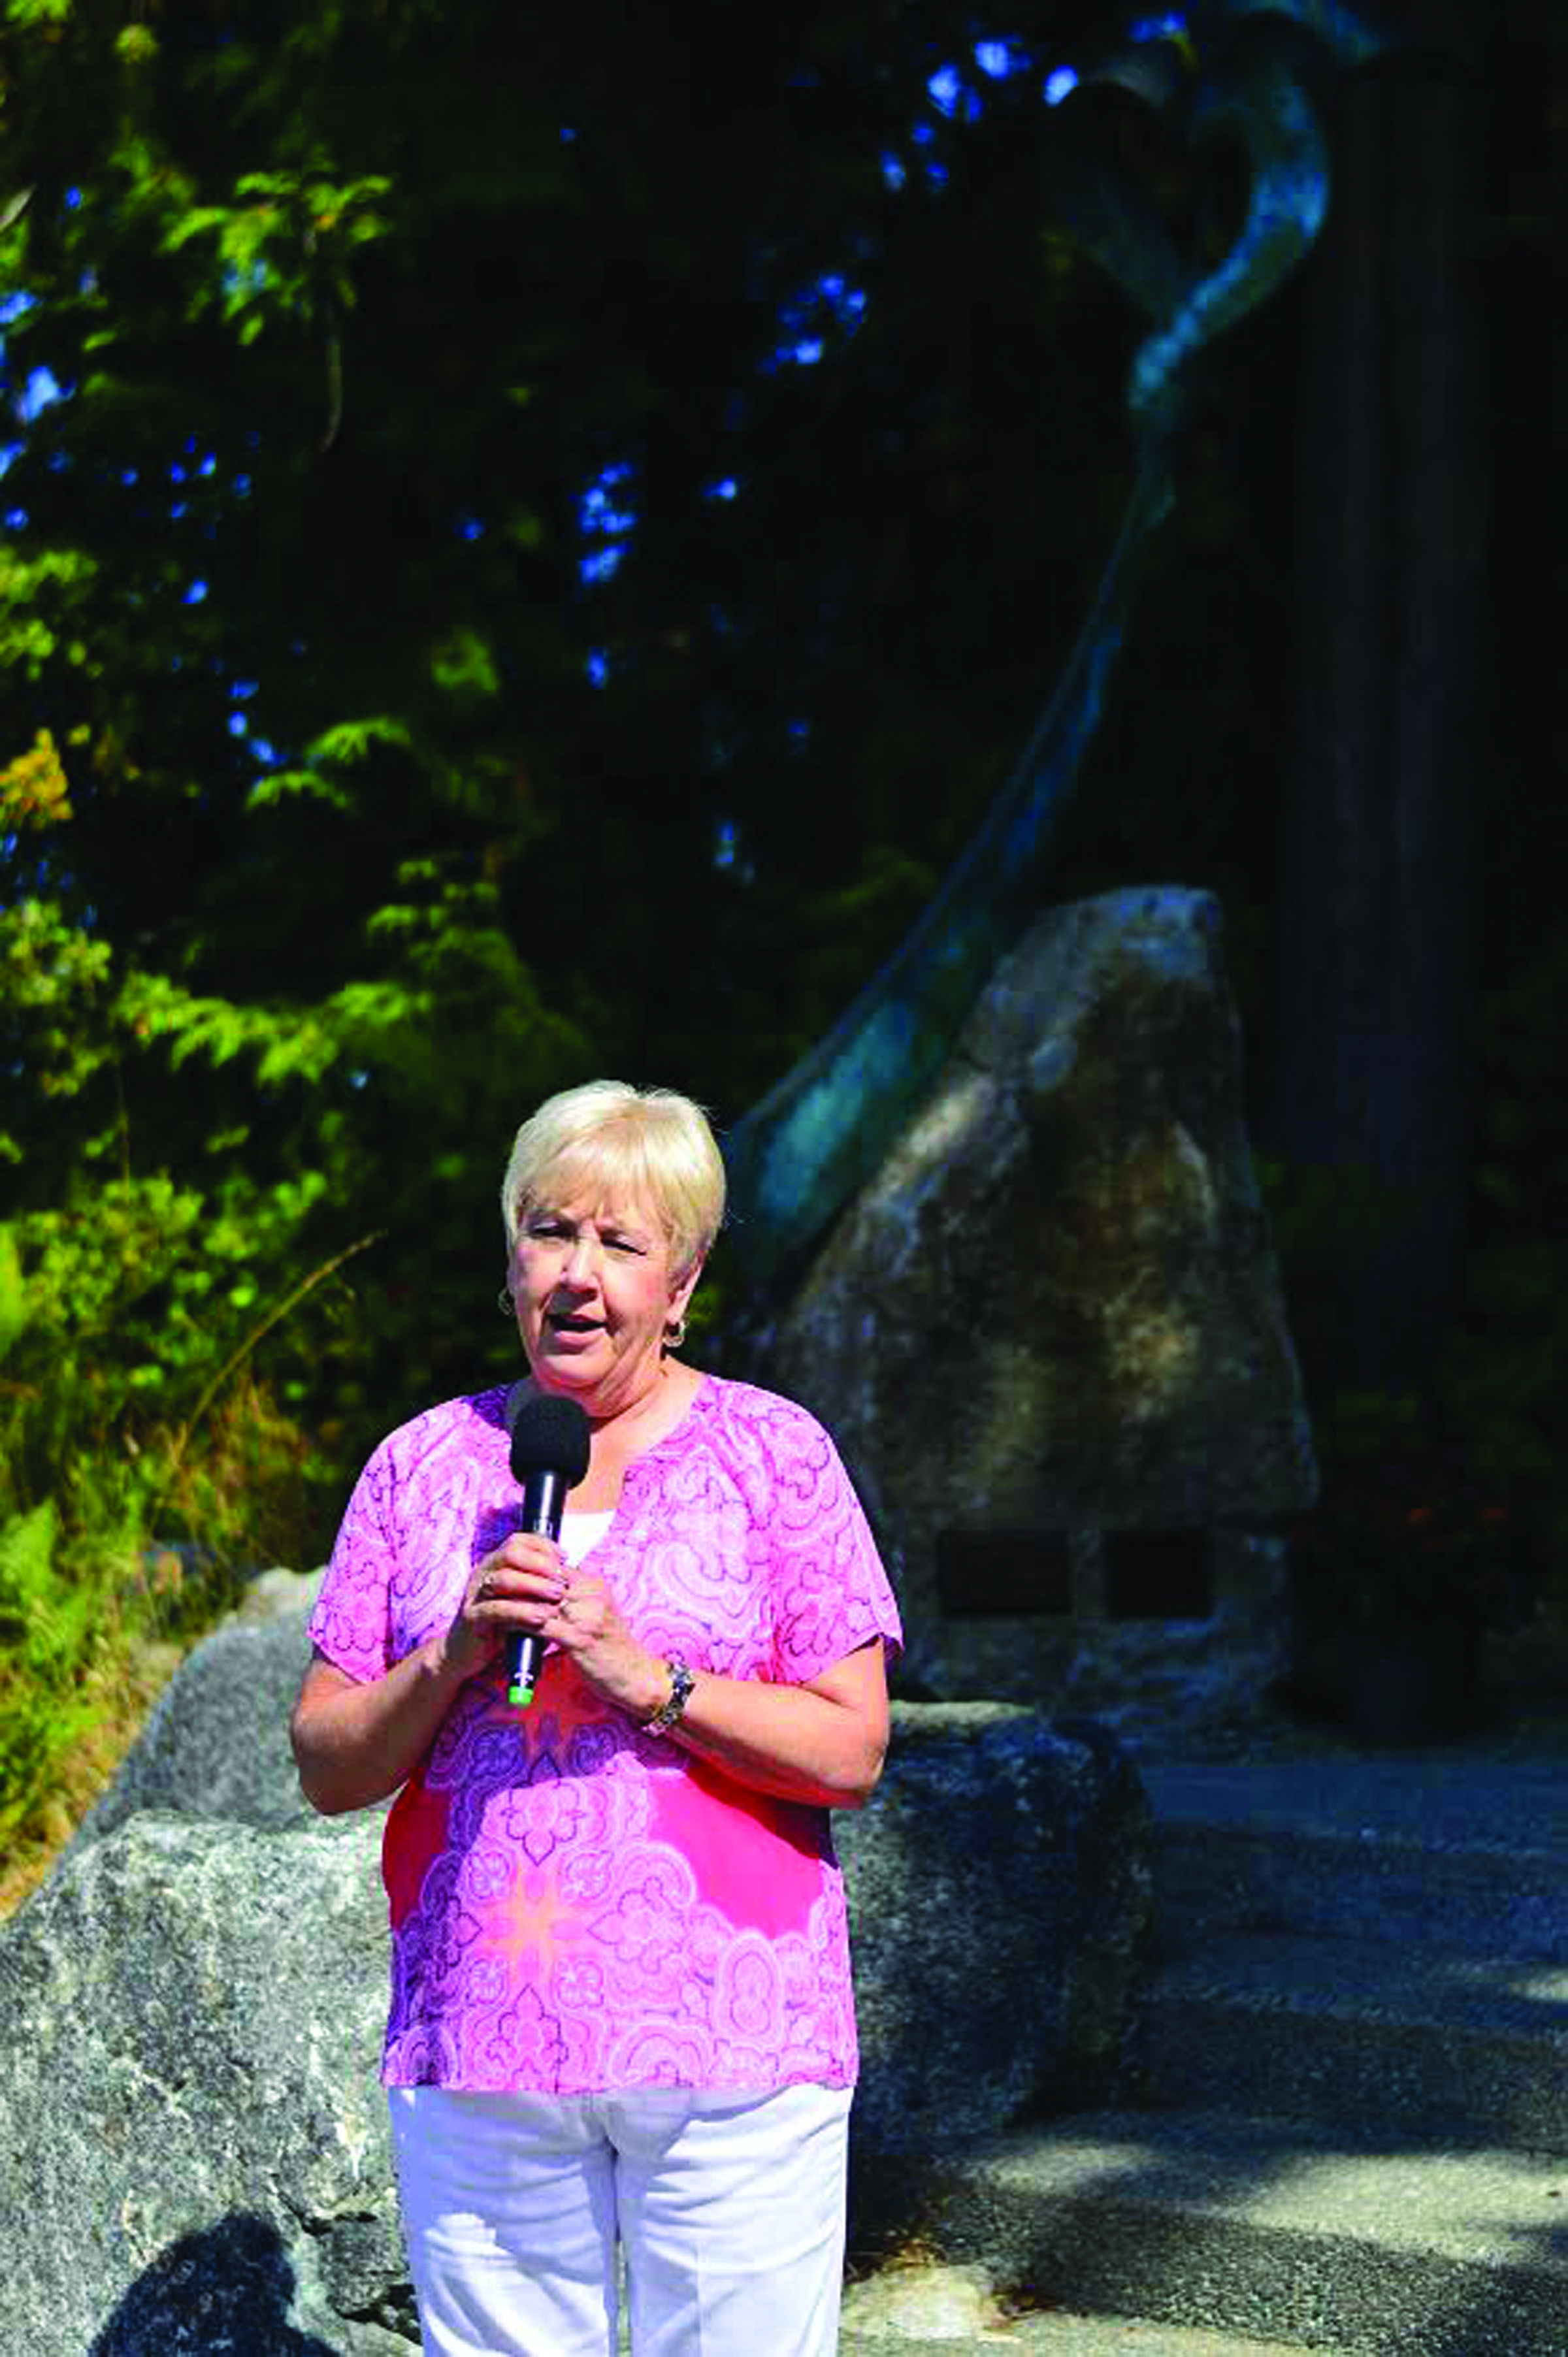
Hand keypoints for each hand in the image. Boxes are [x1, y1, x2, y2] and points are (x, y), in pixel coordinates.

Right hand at [442, 1532, 565, 1683]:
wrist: (467, 1653)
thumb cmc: (501, 1625)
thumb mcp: (522, 1601)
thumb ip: (539, 1587)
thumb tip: (570, 1577)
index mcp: (495, 1564)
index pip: (518, 1541)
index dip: (543, 1545)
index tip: (565, 1558)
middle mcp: (483, 1573)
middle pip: (511, 1553)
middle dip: (542, 1564)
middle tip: (563, 1580)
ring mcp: (475, 1594)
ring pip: (504, 1579)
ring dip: (536, 1586)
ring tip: (558, 1596)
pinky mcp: (472, 1618)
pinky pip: (497, 1609)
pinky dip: (522, 1612)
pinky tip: (542, 1617)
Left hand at [449, 1539, 662, 1717]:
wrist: (637, 1677)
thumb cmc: (614, 1648)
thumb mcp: (598, 1614)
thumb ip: (576, 1599)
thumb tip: (546, 1590)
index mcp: (596, 1586)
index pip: (555, 1567)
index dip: (529, 1570)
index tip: (505, 1572)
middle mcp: (593, 1596)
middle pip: (546, 1580)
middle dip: (517, 1582)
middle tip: (490, 1584)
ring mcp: (587, 1617)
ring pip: (541, 1600)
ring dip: (514, 1601)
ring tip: (492, 1603)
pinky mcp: (580, 1639)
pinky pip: (543, 1626)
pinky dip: (522, 1624)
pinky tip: (505, 1627)